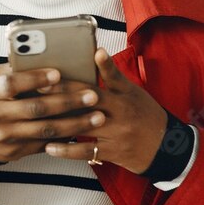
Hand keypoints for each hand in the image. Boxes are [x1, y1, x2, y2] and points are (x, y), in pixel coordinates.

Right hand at [0, 63, 103, 164]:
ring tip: (98, 116)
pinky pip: (46, 144)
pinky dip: (67, 137)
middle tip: (92, 95)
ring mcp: (7, 136)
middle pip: (36, 109)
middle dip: (68, 102)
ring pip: (46, 130)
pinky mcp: (16, 151)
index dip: (36, 79)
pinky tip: (84, 130)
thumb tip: (43, 56)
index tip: (58, 74)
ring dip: (76, 123)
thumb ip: (13, 70)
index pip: (13, 84)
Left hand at [43, 48, 166, 172]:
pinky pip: (87, 151)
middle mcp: (119, 111)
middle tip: (36, 91)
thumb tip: (96, 52)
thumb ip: (113, 75)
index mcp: (123, 94)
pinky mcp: (113, 152)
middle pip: (86, 102)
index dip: (75, 77)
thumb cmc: (145, 114)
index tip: (52, 71)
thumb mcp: (133, 91)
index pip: (98, 81)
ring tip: (35, 119)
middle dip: (60, 96)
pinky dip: (67, 150)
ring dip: (58, 123)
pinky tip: (49, 147)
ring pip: (83, 125)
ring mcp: (116, 133)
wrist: (168, 146)